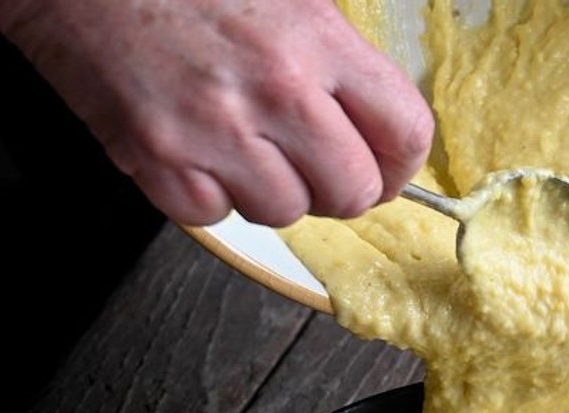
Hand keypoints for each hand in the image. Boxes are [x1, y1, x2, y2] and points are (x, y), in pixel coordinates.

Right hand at [0, 0, 434, 226]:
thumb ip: (334, 59)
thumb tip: (375, 124)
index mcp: (317, 39)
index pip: (405, 132)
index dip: (400, 164)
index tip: (384, 167)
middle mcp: (276, 88)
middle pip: (353, 191)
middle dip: (338, 189)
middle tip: (313, 169)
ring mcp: (217, 130)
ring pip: (286, 212)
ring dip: (270, 191)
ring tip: (239, 143)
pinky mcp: (163, 162)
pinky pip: (216, 216)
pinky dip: (207, 194)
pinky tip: (192, 147)